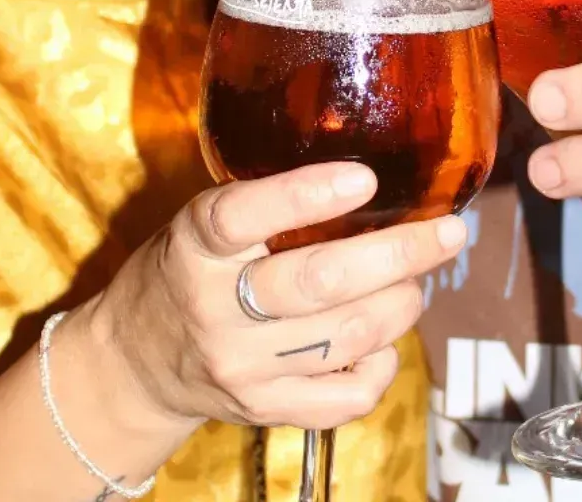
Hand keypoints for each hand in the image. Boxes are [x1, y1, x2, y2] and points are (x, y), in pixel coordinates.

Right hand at [93, 162, 468, 431]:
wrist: (133, 362)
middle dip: (398, 254)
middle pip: (318, 282)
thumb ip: (264, 203)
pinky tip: (386, 339)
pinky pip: (344, 396)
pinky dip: (382, 364)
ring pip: (343, 336)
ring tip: (417, 280)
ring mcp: (242, 366)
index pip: (240, 216)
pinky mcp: (264, 409)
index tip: (365, 178)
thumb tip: (368, 173)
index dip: (306, 195)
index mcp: (195, 246)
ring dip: (400, 303)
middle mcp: (215, 308)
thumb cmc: (186, 269)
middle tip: (448, 232)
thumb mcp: (202, 222)